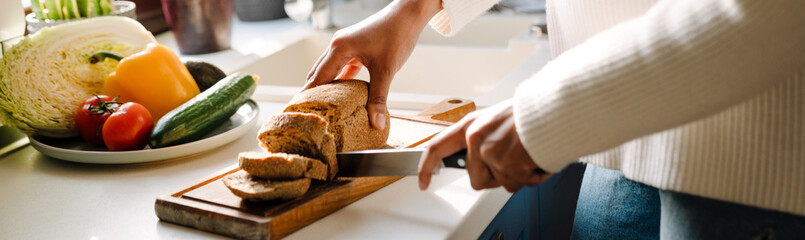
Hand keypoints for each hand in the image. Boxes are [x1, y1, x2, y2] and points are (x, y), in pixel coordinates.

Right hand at [304, 0, 441, 129]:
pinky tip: (341, 94)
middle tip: (306, 115)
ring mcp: (345, 45)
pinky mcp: (355, 47)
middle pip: (318, 73)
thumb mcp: (386, 71)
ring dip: (326, 87)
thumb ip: (379, 98)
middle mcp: (337, 45)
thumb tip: (376, 124)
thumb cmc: (397, 36)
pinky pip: (341, 66)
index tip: (298, 112)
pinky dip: (340, 80)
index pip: (317, 78)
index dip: (308, 96)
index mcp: (339, 48)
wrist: (408, 15)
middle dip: (313, 94)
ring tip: (321, 108)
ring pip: (330, 70)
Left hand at [418, 99, 550, 191]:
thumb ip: (480, 139)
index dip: (426, 167)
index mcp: (470, 125)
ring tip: (526, 154)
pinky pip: (519, 183)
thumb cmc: (530, 114)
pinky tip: (535, 159)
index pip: (437, 147)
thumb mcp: (495, 120)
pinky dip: (532, 176)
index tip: (422, 181)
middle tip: (513, 158)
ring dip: (517, 175)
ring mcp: (491, 152)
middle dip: (496, 176)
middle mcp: (476, 138)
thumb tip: (472, 159)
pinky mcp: (508, 164)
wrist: (554, 109)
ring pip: (499, 183)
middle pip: (475, 178)